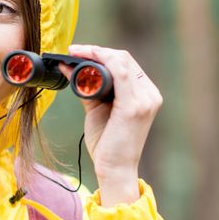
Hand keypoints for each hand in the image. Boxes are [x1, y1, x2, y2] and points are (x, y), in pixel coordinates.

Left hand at [58, 44, 162, 205]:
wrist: (114, 169)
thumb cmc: (107, 143)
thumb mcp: (97, 110)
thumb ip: (87, 89)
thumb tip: (69, 68)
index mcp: (144, 94)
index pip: (126, 63)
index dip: (103, 52)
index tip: (79, 51)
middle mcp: (149, 94)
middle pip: (124, 59)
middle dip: (97, 51)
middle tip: (73, 50)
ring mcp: (145, 99)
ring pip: (122, 62)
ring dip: (97, 53)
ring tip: (75, 53)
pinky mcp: (134, 106)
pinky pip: (121, 74)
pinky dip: (103, 62)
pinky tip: (86, 60)